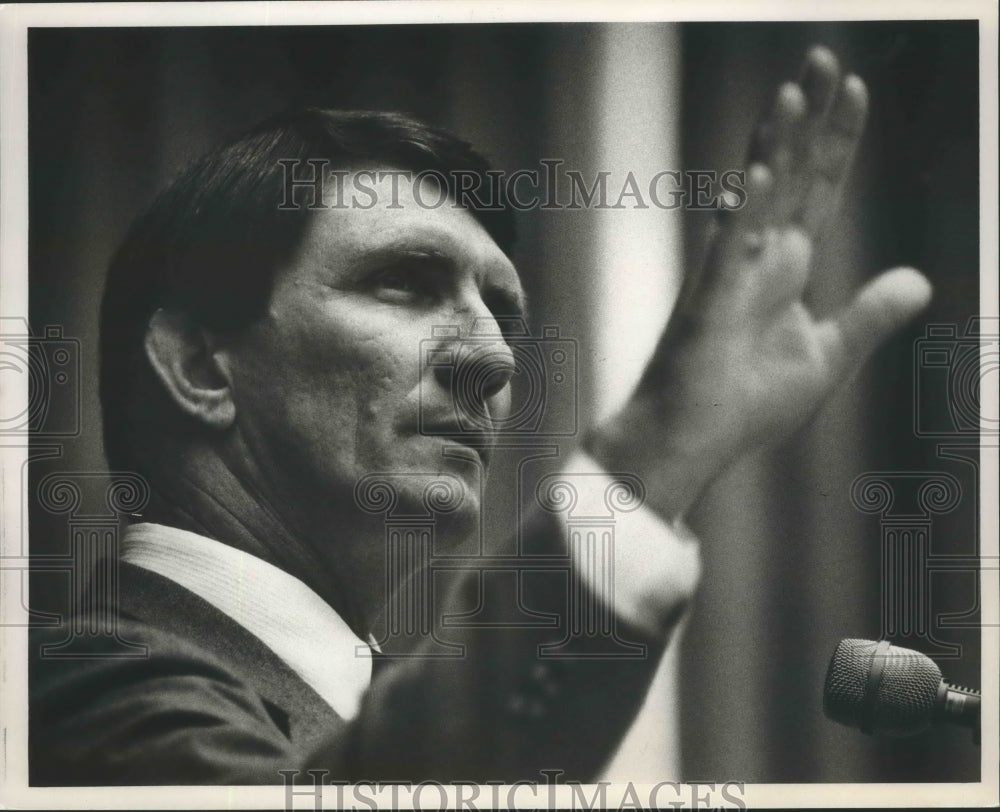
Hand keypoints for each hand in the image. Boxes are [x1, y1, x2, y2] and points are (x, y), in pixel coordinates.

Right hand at [587, 46, 931, 519]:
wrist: (694, 440)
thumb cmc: (747, 404)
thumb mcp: (827, 356)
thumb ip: (869, 315)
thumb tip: (921, 280)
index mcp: (787, 268)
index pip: (819, 189)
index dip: (838, 141)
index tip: (855, 91)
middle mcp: (759, 258)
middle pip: (790, 173)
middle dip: (810, 117)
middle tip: (822, 58)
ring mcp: (730, 274)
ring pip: (757, 195)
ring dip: (776, 143)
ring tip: (794, 91)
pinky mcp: (708, 301)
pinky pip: (728, 249)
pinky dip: (746, 211)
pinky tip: (763, 172)